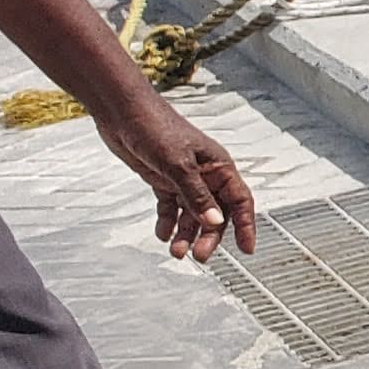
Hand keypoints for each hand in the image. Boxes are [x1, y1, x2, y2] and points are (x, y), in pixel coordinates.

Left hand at [94, 92, 254, 261]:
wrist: (122, 112)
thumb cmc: (155, 128)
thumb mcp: (177, 165)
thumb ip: (196, 196)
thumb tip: (215, 223)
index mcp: (219, 167)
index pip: (239, 201)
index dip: (245, 225)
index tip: (246, 249)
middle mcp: (206, 175)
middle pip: (215, 213)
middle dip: (208, 236)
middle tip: (199, 256)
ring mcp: (184, 178)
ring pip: (192, 214)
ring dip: (185, 233)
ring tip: (175, 251)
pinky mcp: (164, 179)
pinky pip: (171, 207)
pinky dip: (167, 222)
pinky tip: (162, 234)